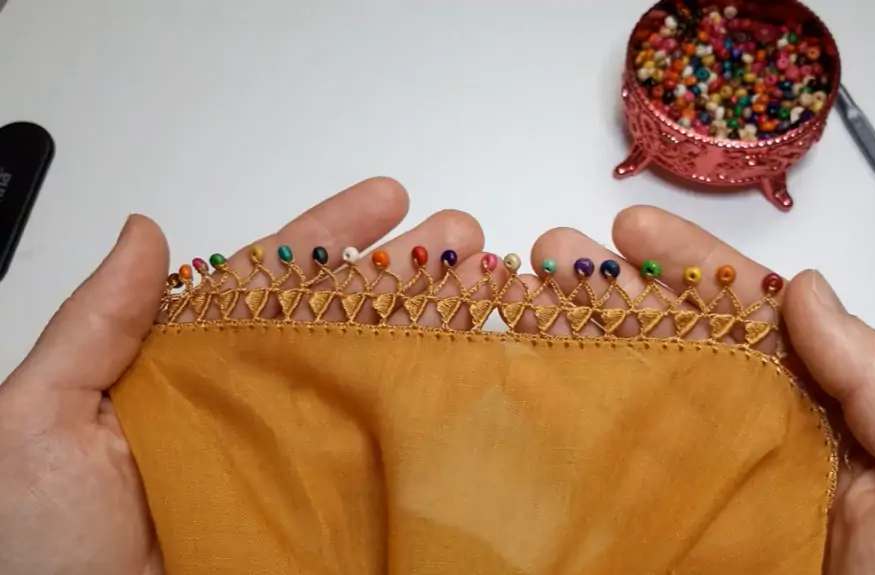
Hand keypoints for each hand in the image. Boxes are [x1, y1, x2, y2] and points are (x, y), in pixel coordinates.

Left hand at [0, 177, 489, 574]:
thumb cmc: (36, 545)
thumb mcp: (44, 419)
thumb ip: (97, 326)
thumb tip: (145, 234)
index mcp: (191, 365)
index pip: (273, 280)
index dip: (332, 232)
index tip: (387, 198)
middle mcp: (254, 402)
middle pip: (342, 317)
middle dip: (407, 269)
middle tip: (463, 236)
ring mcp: (293, 456)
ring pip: (373, 377)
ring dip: (432, 326)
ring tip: (488, 286)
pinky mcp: (318, 515)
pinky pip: (381, 460)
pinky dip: (431, 419)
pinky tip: (470, 380)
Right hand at [527, 206, 874, 573]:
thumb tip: (807, 292)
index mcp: (819, 418)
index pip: (747, 319)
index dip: (691, 266)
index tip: (634, 230)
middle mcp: (752, 448)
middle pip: (672, 347)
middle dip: (610, 291)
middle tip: (552, 248)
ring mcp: (702, 497)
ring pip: (629, 402)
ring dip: (575, 342)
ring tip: (521, 294)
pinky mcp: (662, 545)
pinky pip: (607, 484)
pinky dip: (562, 433)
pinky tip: (531, 390)